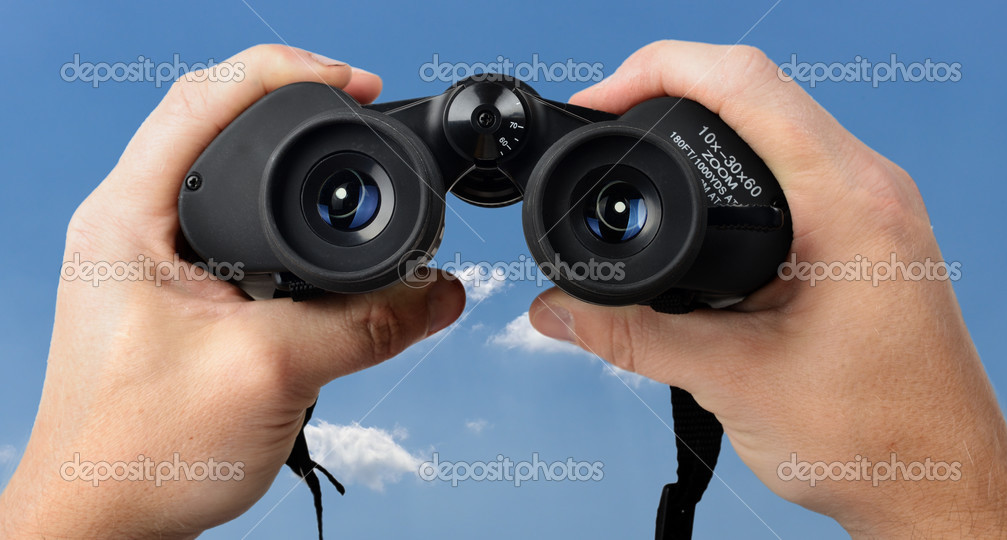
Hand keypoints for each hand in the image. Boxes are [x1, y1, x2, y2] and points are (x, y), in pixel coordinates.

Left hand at [0, 45, 464, 538]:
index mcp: (129, 218)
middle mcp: (132, 225)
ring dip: (290, 167)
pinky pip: (237, 228)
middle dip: (296, 111)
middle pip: (218, 124)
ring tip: (343, 172)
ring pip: (230, 177)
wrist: (105, 520)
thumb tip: (442, 293)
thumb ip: (370, 324)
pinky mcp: (177, 291)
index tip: (358, 85)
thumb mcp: (272, 373)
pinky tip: (318, 243)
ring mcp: (151, 258)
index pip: (205, 99)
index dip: (291, 73)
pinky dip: (286, 223)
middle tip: (361, 115)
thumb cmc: (140, 454)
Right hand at [530, 40, 1006, 536]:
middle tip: (609, 122)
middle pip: (756, 88)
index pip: (746, 84)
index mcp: (850, 204)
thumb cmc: (878, 439)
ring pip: (775, 123)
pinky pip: (791, 164)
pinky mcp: (862, 230)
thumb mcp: (734, 380)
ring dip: (703, 127)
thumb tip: (556, 312)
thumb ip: (630, 339)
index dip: (658, 71)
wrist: (938, 483)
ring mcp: (872, 205)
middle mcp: (870, 188)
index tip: (602, 100)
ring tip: (642, 151)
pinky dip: (733, 166)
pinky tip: (699, 201)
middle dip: (668, 93)